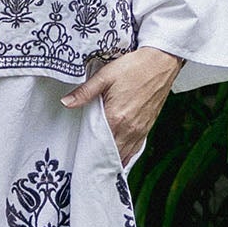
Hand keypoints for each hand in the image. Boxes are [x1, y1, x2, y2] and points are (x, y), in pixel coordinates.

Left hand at [61, 46, 182, 164]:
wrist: (161, 62)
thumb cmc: (134, 67)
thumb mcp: (105, 75)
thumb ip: (85, 92)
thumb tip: (66, 102)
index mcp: (116, 117)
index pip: (98, 144)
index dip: (88, 151)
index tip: (79, 155)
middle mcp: (129, 128)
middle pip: (111, 153)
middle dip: (98, 159)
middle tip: (86, 162)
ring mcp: (140, 129)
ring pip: (124, 154)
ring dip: (112, 159)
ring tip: (99, 164)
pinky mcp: (148, 127)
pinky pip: (135, 149)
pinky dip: (126, 154)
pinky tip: (118, 157)